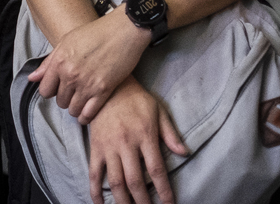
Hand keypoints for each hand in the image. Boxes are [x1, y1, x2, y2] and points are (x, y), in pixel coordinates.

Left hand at [29, 4, 151, 123]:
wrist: (123, 31)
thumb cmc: (95, 33)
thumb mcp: (66, 41)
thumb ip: (48, 62)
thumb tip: (32, 78)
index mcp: (59, 62)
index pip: (45, 90)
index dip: (51, 91)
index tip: (58, 89)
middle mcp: (70, 75)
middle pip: (60, 101)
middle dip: (65, 99)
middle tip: (72, 93)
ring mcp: (87, 84)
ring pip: (73, 109)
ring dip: (75, 108)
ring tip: (80, 102)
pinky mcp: (104, 90)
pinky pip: (89, 113)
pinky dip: (86, 117)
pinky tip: (86, 115)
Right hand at [86, 78, 187, 203]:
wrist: (108, 87)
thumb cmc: (137, 99)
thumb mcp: (159, 112)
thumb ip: (170, 134)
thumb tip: (185, 153)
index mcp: (145, 136)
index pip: (156, 170)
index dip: (164, 190)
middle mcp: (126, 144)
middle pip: (135, 181)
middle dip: (143, 202)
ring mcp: (109, 147)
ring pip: (115, 181)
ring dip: (123, 201)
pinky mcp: (96, 147)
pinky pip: (94, 172)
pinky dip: (95, 190)